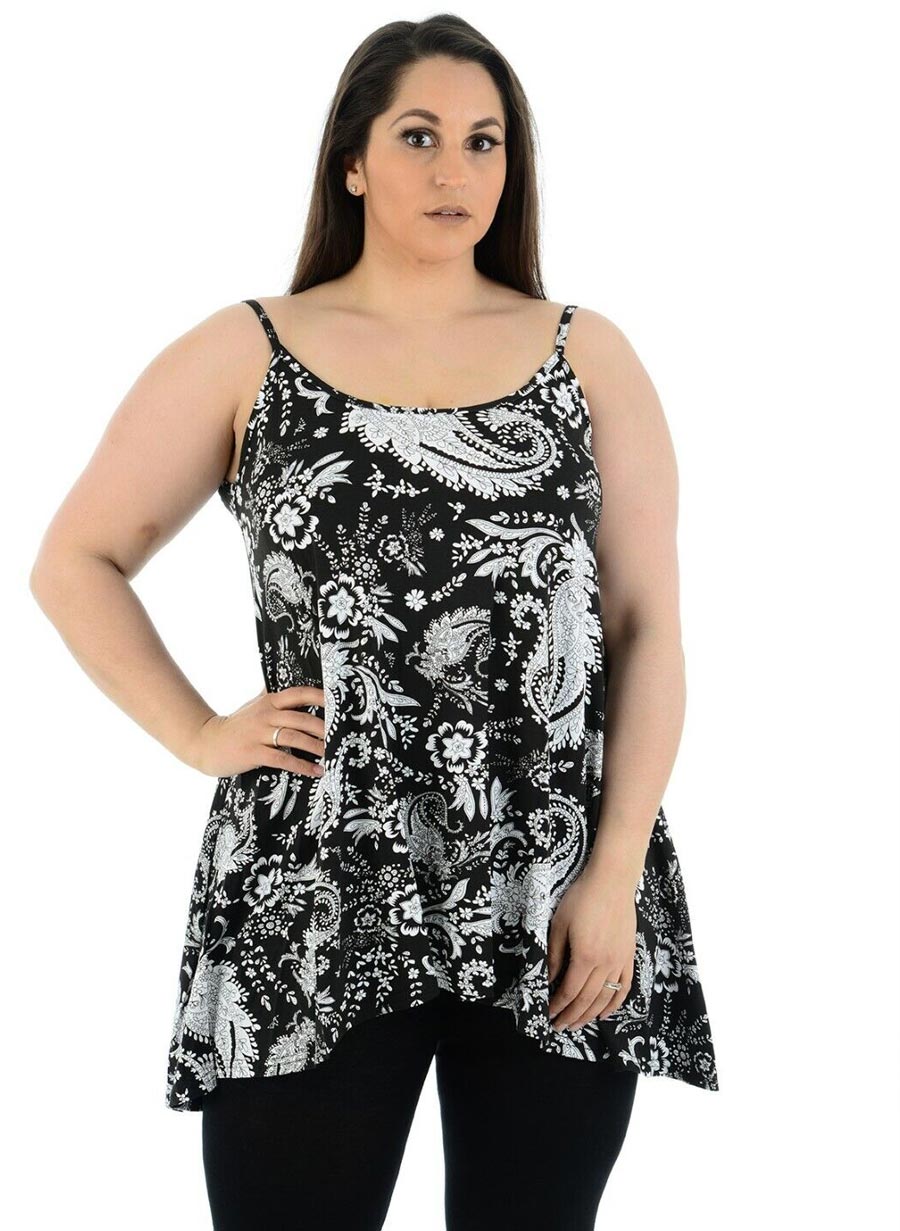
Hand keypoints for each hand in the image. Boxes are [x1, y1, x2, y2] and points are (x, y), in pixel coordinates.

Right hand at [189, 684, 326, 777]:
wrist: (207, 742)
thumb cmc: (237, 724)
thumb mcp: (254, 705)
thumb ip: (272, 695)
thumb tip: (291, 679)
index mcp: (269, 700)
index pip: (299, 693)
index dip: (320, 696)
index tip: (339, 702)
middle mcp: (266, 714)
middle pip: (302, 718)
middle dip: (324, 728)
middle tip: (341, 736)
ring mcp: (259, 733)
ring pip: (295, 738)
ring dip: (317, 747)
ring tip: (333, 755)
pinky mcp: (254, 753)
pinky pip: (283, 759)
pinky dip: (302, 766)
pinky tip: (316, 771)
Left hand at [546, 869, 636, 1030]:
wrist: (612, 882)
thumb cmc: (581, 899)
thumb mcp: (559, 924)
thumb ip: (554, 955)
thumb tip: (549, 980)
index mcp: (585, 957)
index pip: (569, 991)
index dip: (558, 1006)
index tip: (548, 1015)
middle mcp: (605, 965)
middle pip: (587, 1000)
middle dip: (571, 1016)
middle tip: (559, 1027)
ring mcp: (620, 962)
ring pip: (605, 998)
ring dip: (590, 1015)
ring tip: (577, 1024)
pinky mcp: (629, 956)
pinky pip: (624, 988)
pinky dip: (615, 1004)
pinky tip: (605, 1013)